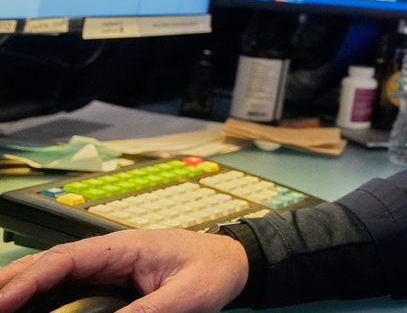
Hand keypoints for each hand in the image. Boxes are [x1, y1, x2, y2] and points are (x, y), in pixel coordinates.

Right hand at [0, 229, 248, 312]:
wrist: (235, 261)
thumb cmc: (215, 269)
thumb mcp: (186, 296)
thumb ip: (149, 311)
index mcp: (123, 247)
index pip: (64, 260)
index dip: (27, 280)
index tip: (2, 302)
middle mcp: (109, 252)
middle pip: (48, 264)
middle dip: (12, 282)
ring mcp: (108, 265)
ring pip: (53, 274)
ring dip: (21, 289)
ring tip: (0, 306)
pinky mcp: (111, 280)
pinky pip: (68, 285)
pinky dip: (41, 296)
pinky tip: (25, 308)